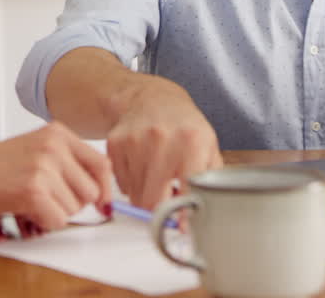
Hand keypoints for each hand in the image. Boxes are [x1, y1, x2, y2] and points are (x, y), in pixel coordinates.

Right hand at [0, 122, 112, 230]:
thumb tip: (103, 193)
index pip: (101, 163)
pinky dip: (44, 224)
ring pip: (76, 208)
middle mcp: (54, 145)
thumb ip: (68, 164)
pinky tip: (26, 212)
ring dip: (56, 214)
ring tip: (31, 202)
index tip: (102, 204)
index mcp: (57, 132)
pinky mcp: (34, 190)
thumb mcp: (36, 151)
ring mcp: (44, 166)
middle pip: (92, 190)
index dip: (104, 189)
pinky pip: (58, 221)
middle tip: (48, 201)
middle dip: (74, 203)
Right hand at [106, 78, 221, 209]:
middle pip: (152, 201)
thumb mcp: (208, 148)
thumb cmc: (184, 127)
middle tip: (166, 204)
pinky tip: (141, 166)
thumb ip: (209, 183)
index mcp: (192, 142)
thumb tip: (201, 219)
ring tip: (156, 177)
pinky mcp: (116, 143)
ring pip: (135, 196)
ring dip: (146, 195)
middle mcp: (162, 139)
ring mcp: (135, 140)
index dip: (183, 215)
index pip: (186, 193)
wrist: (152, 99)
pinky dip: (131, 183)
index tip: (181, 225)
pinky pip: (121, 183)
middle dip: (160, 210)